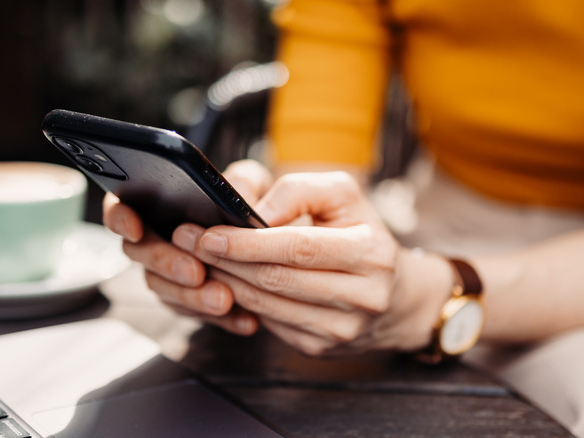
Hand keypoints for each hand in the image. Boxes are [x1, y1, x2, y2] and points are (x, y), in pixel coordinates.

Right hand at [102, 159, 272, 334]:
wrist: (270, 241)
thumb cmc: (251, 202)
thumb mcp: (252, 183)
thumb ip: (242, 182)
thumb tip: (233, 196)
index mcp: (157, 206)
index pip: (121, 209)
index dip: (120, 219)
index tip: (135, 228)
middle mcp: (155, 243)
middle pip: (142, 255)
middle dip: (166, 264)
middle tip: (195, 272)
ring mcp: (169, 276)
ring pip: (166, 290)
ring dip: (193, 298)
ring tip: (224, 300)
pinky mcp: (191, 303)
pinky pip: (198, 315)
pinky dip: (224, 320)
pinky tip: (246, 320)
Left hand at [175, 171, 445, 355]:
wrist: (395, 295)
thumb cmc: (362, 234)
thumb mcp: (342, 196)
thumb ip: (298, 191)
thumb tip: (253, 212)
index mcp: (371, 253)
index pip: (298, 247)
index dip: (248, 242)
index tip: (208, 233)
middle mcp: (362, 297)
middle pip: (277, 279)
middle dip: (226, 260)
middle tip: (189, 242)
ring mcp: (342, 329)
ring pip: (268, 305)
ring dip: (227, 282)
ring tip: (202, 260)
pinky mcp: (322, 347)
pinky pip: (271, 323)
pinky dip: (243, 303)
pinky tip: (228, 283)